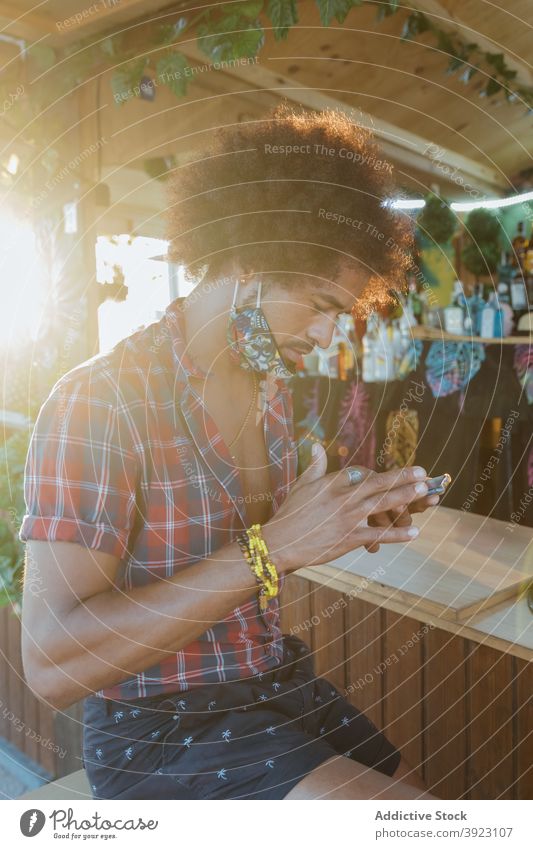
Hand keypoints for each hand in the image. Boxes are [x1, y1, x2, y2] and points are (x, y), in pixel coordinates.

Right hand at [262, 446, 429, 573]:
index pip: (360, 471)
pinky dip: (397, 534)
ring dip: (405, 496)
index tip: (391, 473)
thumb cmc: (289, 514)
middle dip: (402, 477)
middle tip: (423, 472)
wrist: (280, 543)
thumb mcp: (300, 486)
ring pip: (382, 504)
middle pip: (378, 483)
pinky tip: (414, 533)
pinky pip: (378, 534)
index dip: (377, 473)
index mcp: (332, 483)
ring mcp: (348, 518)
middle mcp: (343, 497)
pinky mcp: (350, 538)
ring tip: (423, 491)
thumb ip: (314, 466)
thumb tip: (316, 445)